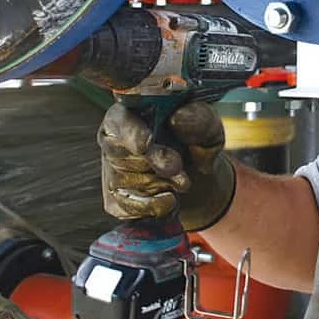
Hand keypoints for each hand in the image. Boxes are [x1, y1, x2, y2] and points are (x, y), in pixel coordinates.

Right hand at [97, 101, 235, 231]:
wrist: (197, 176)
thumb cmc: (197, 141)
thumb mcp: (208, 126)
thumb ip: (199, 119)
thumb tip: (179, 118)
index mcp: (131, 110)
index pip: (120, 120)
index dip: (130, 133)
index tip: (145, 144)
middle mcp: (113, 138)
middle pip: (121, 154)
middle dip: (155, 162)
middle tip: (178, 166)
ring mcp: (110, 169)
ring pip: (126, 182)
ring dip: (161, 184)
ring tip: (181, 179)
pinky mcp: (114, 199)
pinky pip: (128, 208)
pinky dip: (156, 206)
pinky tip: (170, 197)